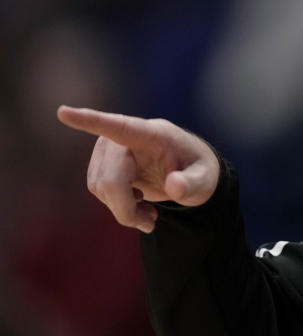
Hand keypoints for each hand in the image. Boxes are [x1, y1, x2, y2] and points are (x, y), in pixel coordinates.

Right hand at [57, 106, 219, 232]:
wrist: (191, 172)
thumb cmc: (199, 170)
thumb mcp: (206, 180)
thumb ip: (192, 184)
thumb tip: (174, 186)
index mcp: (154, 134)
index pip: (120, 126)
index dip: (91, 121)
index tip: (64, 112)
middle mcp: (127, 138)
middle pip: (109, 179)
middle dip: (125, 208)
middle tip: (151, 223)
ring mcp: (112, 149)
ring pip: (100, 187)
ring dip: (122, 209)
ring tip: (149, 214)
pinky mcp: (103, 162)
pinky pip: (99, 190)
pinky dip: (117, 206)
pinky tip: (138, 206)